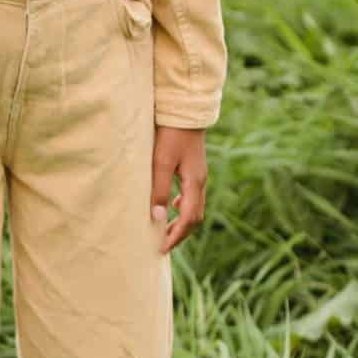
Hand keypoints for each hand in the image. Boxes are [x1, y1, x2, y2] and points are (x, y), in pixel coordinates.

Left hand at [152, 126, 206, 253]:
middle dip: (180, 233)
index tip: (161, 248)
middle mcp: (200, 182)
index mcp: (194, 183)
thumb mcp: (161, 162)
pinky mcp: (194, 169)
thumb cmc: (171, 134)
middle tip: (163, 244)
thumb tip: (157, 217)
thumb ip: (159, 189)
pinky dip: (182, 207)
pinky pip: (192, 195)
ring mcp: (199, 175)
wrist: (185, 110)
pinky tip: (171, 204)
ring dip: (181, 222)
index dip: (175, 236)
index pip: (188, 219)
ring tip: (165, 230)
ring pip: (194, 207)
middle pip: (195, 217)